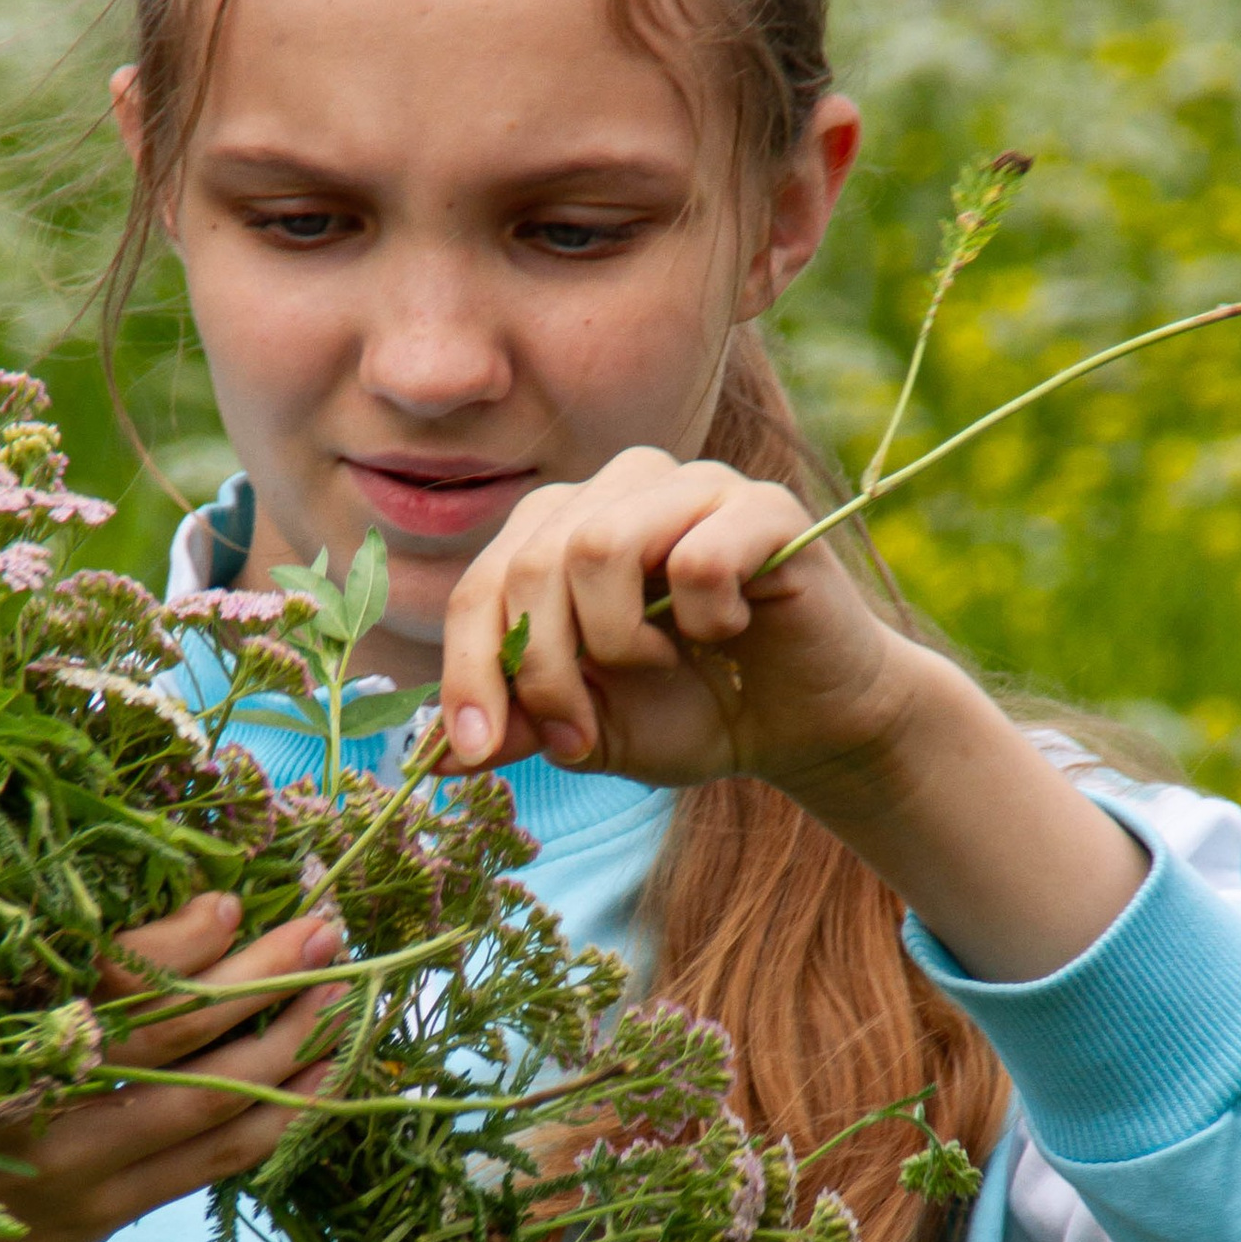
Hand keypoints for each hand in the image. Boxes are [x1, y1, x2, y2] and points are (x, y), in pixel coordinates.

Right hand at [0, 890, 349, 1241]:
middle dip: (262, 976)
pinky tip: (324, 1074)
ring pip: (213, 1101)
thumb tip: (127, 901)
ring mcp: (81, 1171)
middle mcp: (38, 1108)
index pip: (99, 984)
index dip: (173, 945)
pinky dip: (279, 1114)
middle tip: (326, 927)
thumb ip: (11, 973)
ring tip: (342, 992)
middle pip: (176, 1034)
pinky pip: (215, 1161)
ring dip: (289, 1041)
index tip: (230, 902)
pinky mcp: (110, 1213)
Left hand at [437, 448, 1146, 981]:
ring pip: (600, 543)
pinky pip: (699, 554)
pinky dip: (703, 616)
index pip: (484, 584)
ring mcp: (692, 485)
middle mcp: (619, 490)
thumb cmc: (695, 711)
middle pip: (533, 562)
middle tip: (582, 734)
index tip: (474, 751)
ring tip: (659, 669)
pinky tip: (729, 632)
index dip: (468, 669)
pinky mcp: (763, 506)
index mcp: (561, 529)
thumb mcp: (591, 733)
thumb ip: (520, 727)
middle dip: (544, 670)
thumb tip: (434, 755)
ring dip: (618, 640)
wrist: (807, 725)